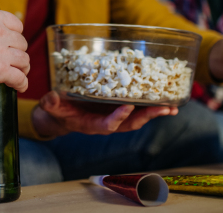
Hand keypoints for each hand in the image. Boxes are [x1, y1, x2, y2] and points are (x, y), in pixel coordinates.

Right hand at [0, 8, 29, 95]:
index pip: (17, 25)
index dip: (15, 36)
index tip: (11, 45)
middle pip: (21, 43)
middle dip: (17, 53)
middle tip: (12, 62)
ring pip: (24, 60)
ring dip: (22, 68)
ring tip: (17, 74)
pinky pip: (19, 78)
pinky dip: (21, 84)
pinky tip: (19, 86)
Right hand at [31, 91, 177, 137]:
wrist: (63, 114)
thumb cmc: (58, 110)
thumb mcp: (52, 107)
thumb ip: (51, 104)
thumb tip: (49, 99)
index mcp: (92, 124)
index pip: (108, 124)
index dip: (118, 117)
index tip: (127, 107)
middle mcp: (108, 122)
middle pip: (131, 123)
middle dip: (148, 116)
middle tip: (164, 109)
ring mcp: (115, 116)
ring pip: (138, 117)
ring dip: (155, 113)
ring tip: (172, 106)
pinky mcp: (119, 108)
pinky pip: (138, 108)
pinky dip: (152, 105)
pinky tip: (165, 98)